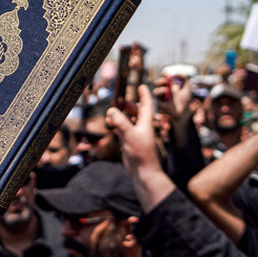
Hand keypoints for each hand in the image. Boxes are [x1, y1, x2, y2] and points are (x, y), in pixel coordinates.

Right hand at [107, 85, 175, 211]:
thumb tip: (111, 111)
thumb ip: (120, 122)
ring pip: (128, 120)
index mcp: (146, 122)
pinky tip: (111, 125)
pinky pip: (122, 129)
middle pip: (136, 111)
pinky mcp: (129, 142)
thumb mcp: (129, 134)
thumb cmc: (141, 152)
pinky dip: (117, 125)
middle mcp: (141, 127)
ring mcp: (135, 134)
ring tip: (111, 115)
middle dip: (128, 105)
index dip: (144, 95)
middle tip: (121, 101)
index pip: (146, 105)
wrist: (143, 170)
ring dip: (120, 116)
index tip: (142, 86)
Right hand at [153, 75, 191, 120]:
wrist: (184, 113)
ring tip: (167, 88)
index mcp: (168, 86)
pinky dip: (161, 91)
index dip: (164, 75)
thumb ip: (185, 78)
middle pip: (157, 83)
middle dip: (161, 80)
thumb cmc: (185, 101)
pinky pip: (156, 96)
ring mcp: (160, 98)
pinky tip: (166, 91)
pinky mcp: (158, 103)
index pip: (164, 78)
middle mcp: (163, 91)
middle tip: (166, 79)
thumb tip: (177, 73)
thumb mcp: (187, 88)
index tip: (166, 73)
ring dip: (160, 87)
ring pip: (156, 90)